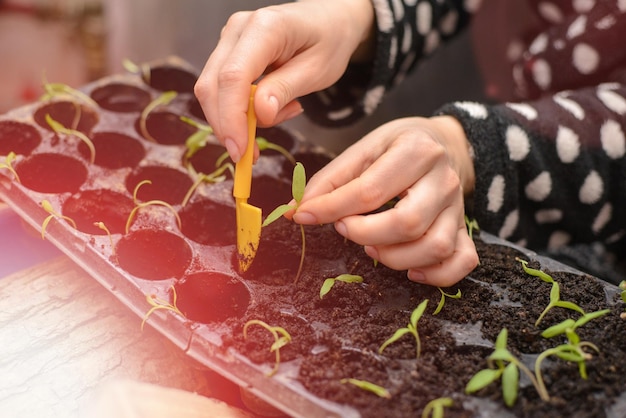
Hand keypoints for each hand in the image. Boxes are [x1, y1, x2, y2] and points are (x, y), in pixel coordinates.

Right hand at [194, 0, 374, 161]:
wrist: (330, 18)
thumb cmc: (330, 41)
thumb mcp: (318, 70)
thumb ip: (286, 89)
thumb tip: (260, 114)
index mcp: (265, 28)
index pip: (233, 78)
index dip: (231, 119)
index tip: (239, 151)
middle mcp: (239, 29)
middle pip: (212, 85)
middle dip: (226, 126)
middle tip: (248, 156)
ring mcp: (229, 38)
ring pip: (212, 90)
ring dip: (236, 119)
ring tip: (280, 114)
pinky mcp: (229, 51)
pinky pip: (222, 88)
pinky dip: (240, 110)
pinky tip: (271, 107)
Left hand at [290, 116, 478, 286]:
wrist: (444, 143)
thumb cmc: (398, 146)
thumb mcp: (364, 149)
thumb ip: (330, 180)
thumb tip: (298, 211)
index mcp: (416, 151)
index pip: (370, 191)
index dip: (331, 209)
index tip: (305, 215)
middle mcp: (443, 180)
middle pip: (408, 223)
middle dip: (365, 234)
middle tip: (344, 228)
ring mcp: (458, 207)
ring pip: (435, 246)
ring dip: (395, 257)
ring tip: (371, 246)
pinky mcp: (465, 228)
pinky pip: (462, 261)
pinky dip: (437, 274)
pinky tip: (410, 269)